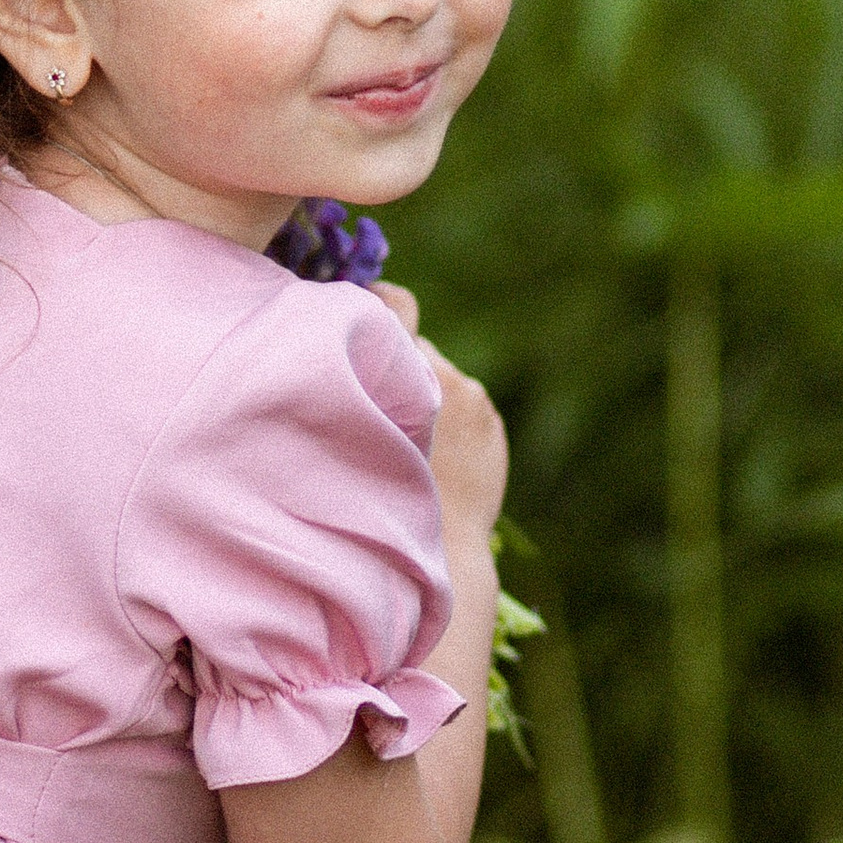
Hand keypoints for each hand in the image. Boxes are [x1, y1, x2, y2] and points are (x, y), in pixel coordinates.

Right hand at [369, 283, 508, 527]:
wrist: (443, 540)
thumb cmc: (384, 491)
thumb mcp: (360, 431)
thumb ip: (363, 385)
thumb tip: (353, 348)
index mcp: (404, 370)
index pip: (396, 304)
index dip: (380, 301)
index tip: (368, 305)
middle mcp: (442, 373)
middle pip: (414, 348)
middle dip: (402, 366)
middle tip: (385, 402)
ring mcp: (471, 395)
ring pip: (438, 377)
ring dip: (428, 395)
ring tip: (414, 441)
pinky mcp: (489, 416)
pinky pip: (462, 402)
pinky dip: (450, 419)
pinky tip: (439, 454)